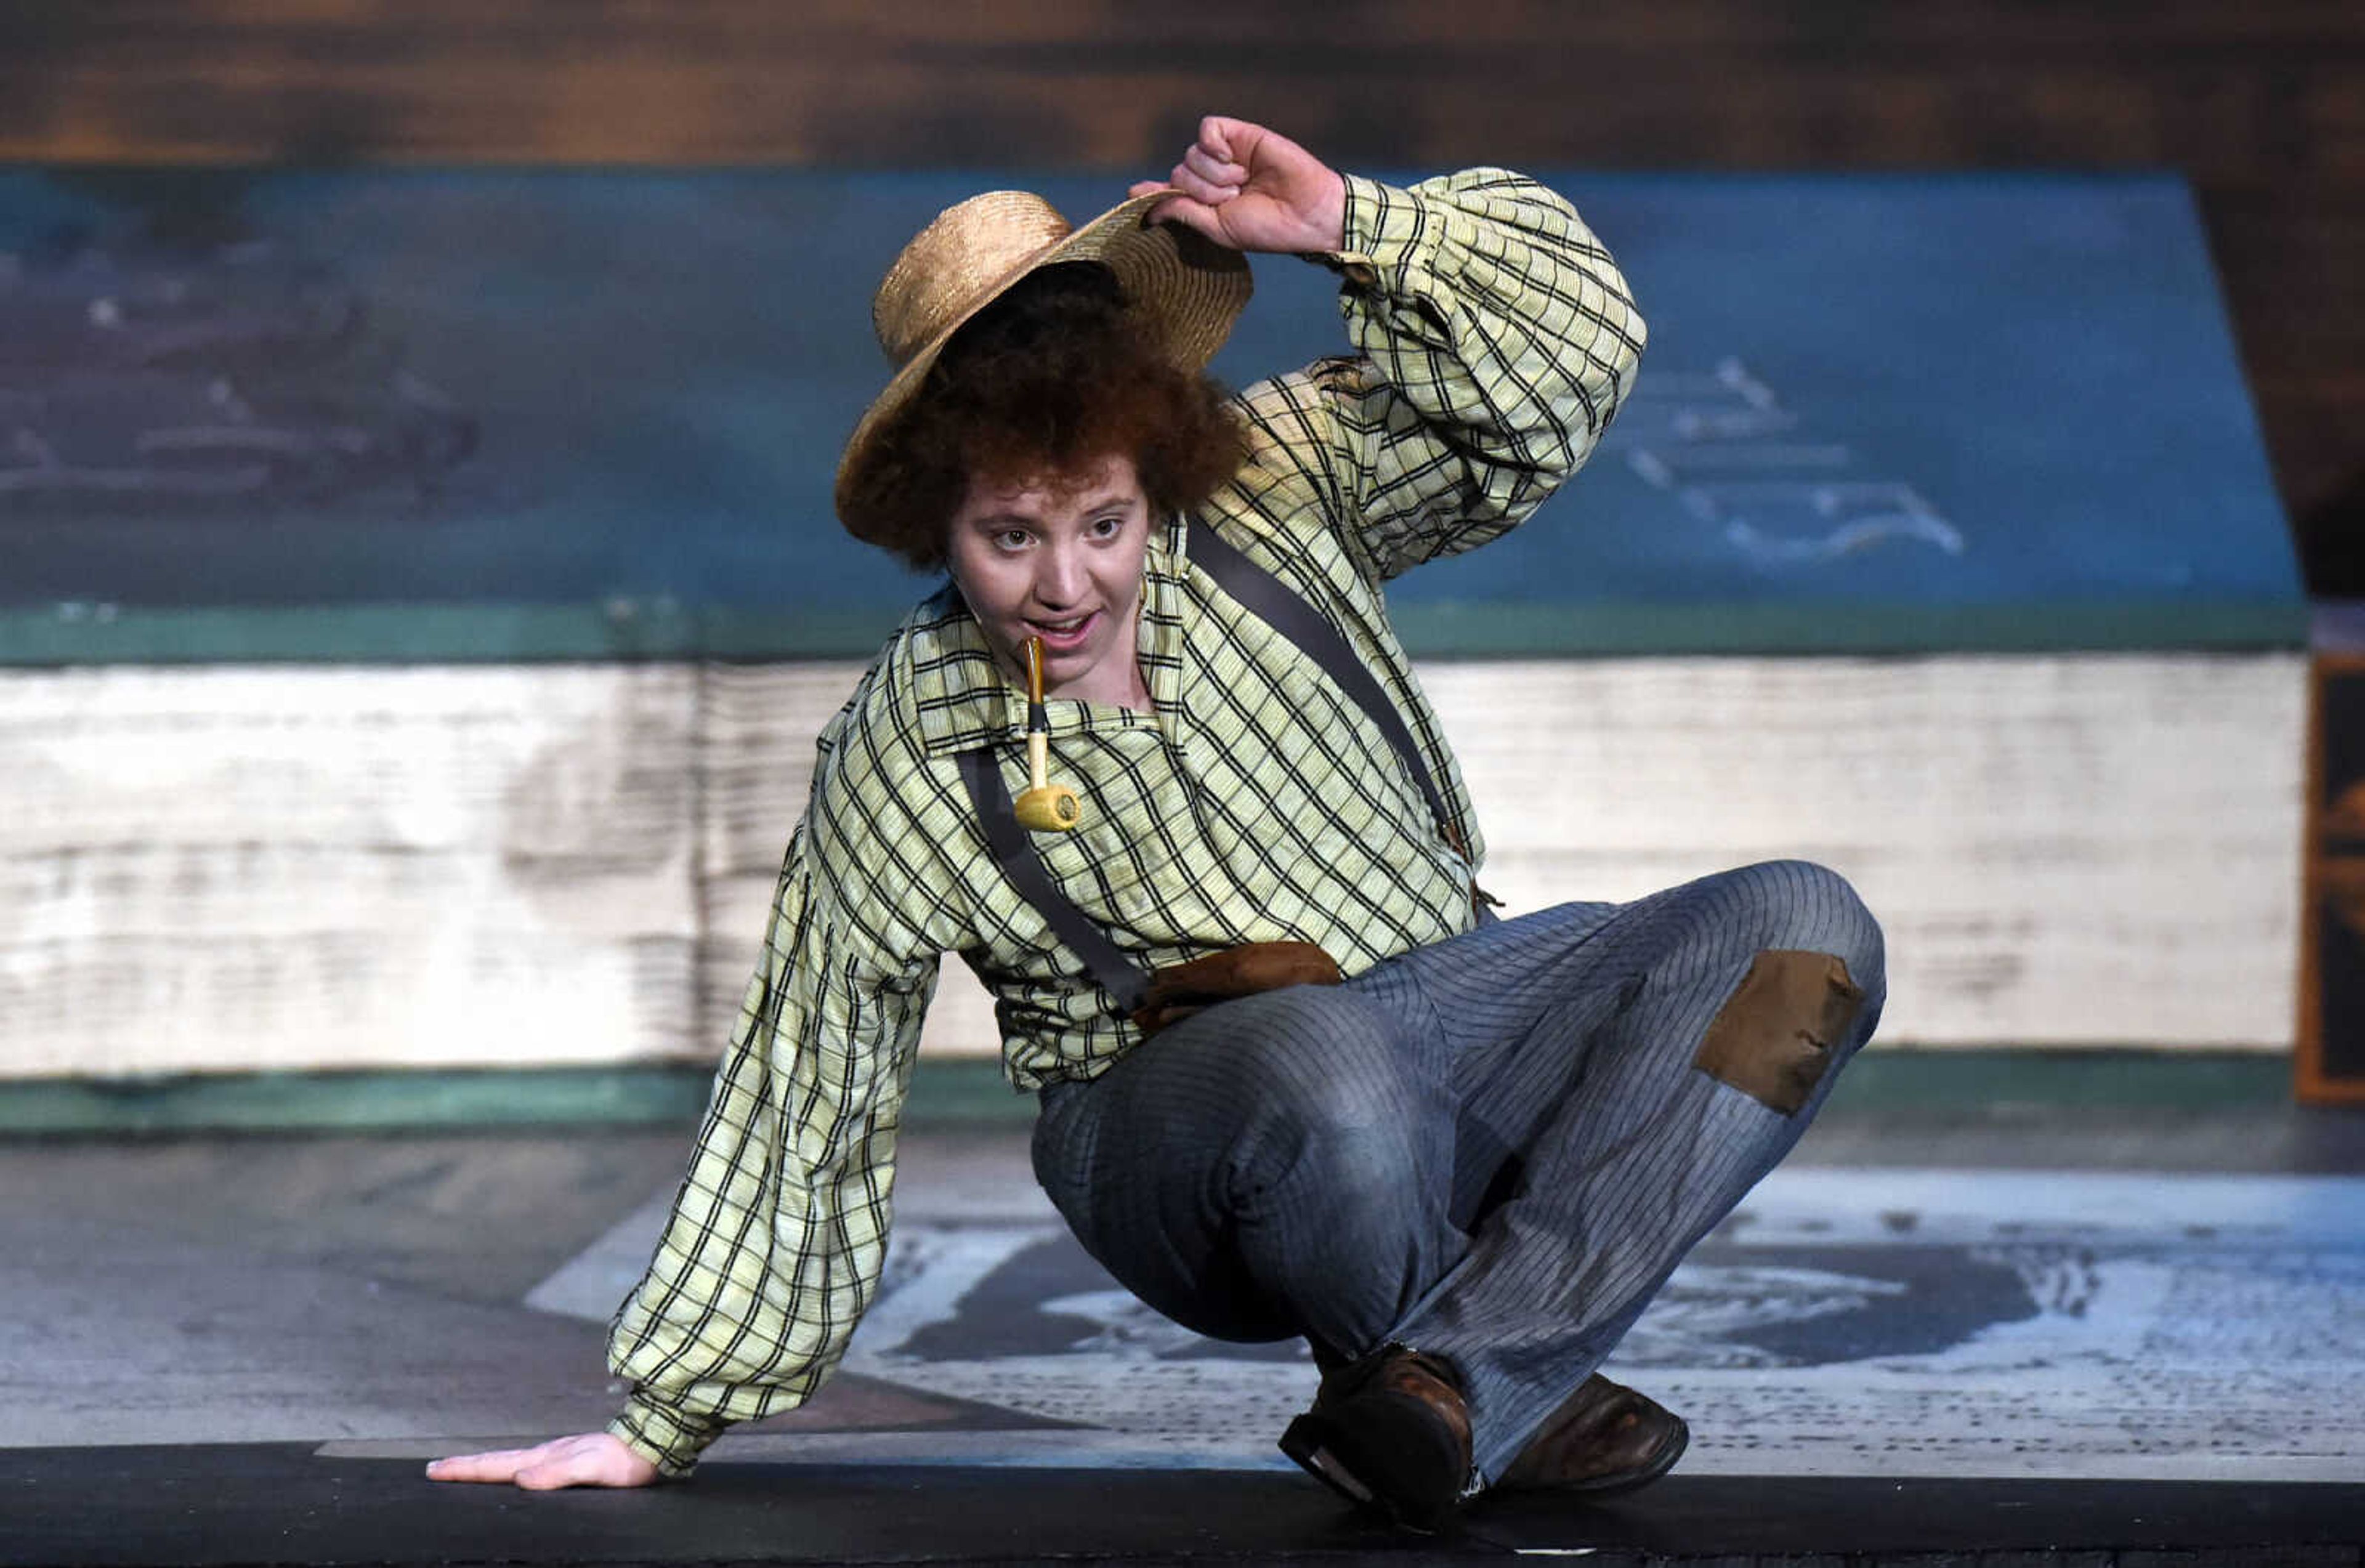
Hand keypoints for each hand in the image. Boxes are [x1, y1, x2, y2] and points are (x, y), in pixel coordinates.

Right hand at [425, 1431, 660, 1489]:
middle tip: (435, 1468)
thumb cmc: (627, 1462)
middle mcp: (549, 1454)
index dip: (465, 1469)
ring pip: (513, 1461)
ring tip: (464, 1469)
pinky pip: (531, 1465)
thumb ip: (559, 1472)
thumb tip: (521, 1477)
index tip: (435, 1469)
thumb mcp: (592, 1468)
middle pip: (499, 1461)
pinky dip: (510, 1468)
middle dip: (466, 1466)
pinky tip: (514, 1473)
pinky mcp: (572, 1460)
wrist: (655, 1444)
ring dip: (485, 1466)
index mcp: (547, 1457)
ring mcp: (560, 1455)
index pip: (497, 1465)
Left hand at [1131, 115, 1346, 255]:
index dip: (1151, 191)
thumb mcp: (1217, 228)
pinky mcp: (1239, 135)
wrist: (1306, 213)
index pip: (1169, 190)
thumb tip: (1146, 206)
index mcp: (1206, 202)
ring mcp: (1225, 155)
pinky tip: (1231, 161)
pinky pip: (1207, 130)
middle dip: (1200, 191)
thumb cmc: (1266, 227)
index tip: (1133, 194)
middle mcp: (1212, 177)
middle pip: (1178, 172)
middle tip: (1231, 199)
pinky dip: (1213, 147)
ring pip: (1191, 156)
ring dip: (1213, 176)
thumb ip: (1183, 213)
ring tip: (1242, 184)